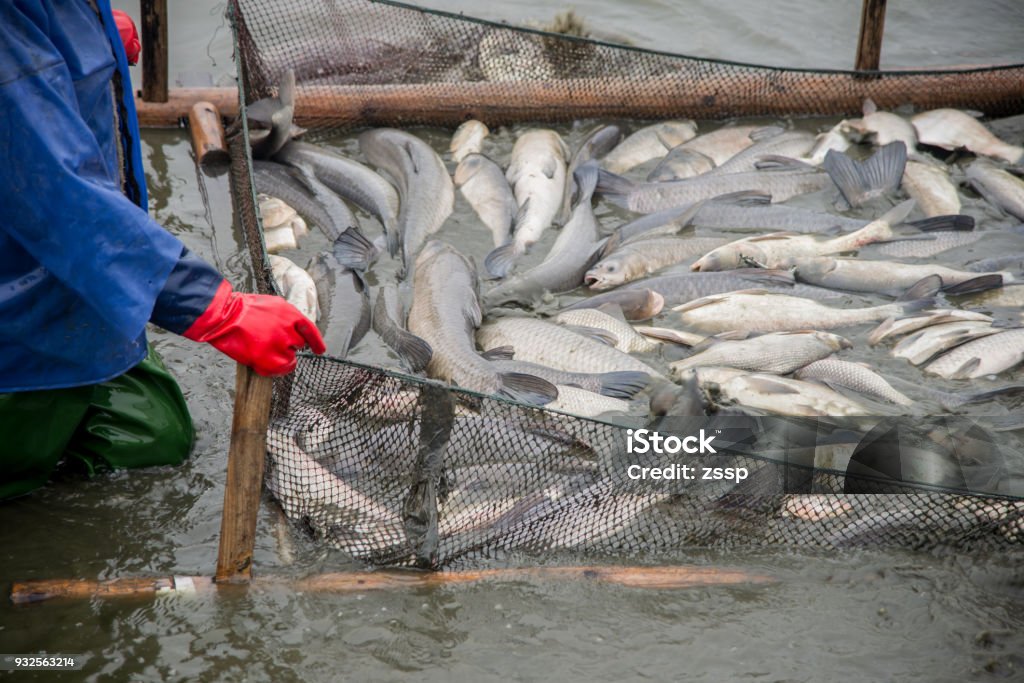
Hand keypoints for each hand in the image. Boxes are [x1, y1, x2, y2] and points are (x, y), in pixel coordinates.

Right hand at [183, 281, 325, 375]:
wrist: (224, 316)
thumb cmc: (244, 310)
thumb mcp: (272, 305)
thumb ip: (286, 318)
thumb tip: (293, 331)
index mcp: (290, 314)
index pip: (309, 330)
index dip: (316, 341)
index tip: (319, 350)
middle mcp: (288, 330)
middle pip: (298, 345)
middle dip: (288, 345)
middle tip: (270, 341)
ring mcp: (278, 345)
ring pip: (289, 359)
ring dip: (280, 357)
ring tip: (263, 349)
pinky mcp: (266, 358)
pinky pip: (278, 370)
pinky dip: (272, 369)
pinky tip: (261, 361)